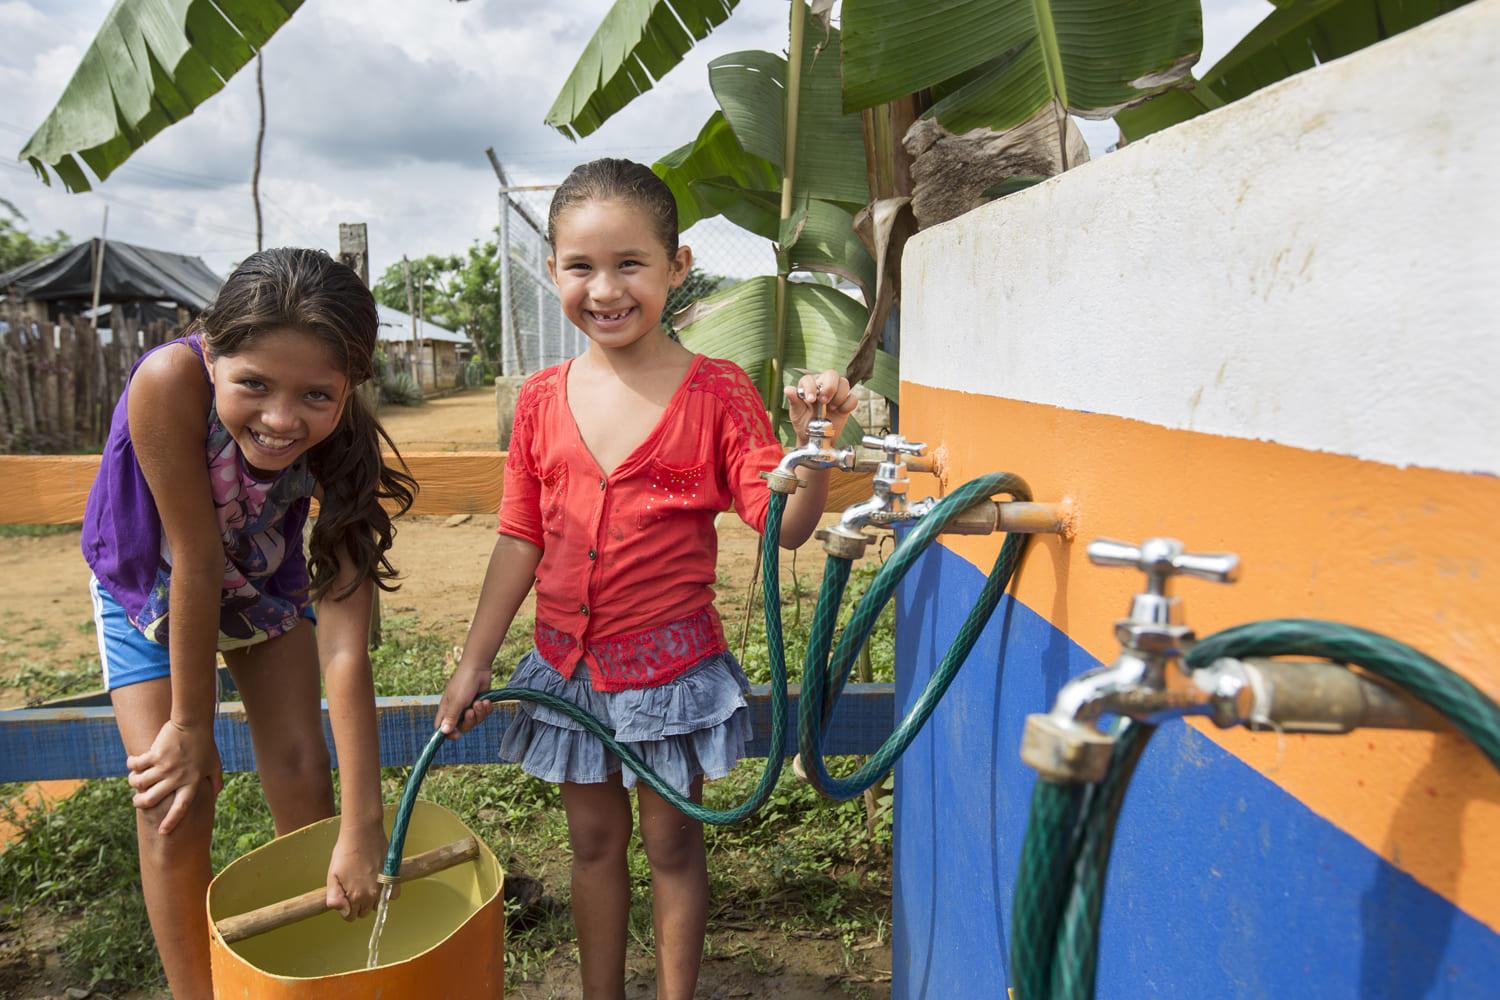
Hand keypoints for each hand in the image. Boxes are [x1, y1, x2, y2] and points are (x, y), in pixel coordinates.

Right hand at [126, 720, 222, 834]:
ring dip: (134, 782)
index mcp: (192, 783)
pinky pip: (136, 765)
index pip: (181, 808)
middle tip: (137, 801)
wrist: (194, 723)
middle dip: (140, 803)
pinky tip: (132, 763)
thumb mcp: (214, 765)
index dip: (171, 821)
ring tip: (135, 779)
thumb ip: (215, 782)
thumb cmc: (205, 745)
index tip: (162, 832)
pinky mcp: (154, 755)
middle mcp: (177, 778)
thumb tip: (215, 797)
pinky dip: (131, 765)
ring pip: (140, 783)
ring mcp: (165, 767)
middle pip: (152, 799)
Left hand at [327, 819, 388, 919]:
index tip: (345, 895)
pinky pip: (392, 895)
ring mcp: (384, 887)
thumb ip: (334, 897)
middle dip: (358, 905)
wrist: (362, 832)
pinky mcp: (394, 877)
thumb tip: (344, 912)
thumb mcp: (332, 875)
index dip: (346, 908)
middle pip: (364, 912)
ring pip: (377, 905)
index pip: (350, 916)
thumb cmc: (345, 852)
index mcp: (355, 896)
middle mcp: (371, 895)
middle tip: (354, 887)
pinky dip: (387, 893)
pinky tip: (380, 882)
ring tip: (365, 883)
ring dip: (372, 899)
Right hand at [435, 662, 494, 737]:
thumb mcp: (457, 701)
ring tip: (480, 702)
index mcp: (446, 710)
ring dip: (479, 713)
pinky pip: (484, 715)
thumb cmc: (464, 683)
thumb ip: (451, 717)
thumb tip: (443, 732)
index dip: (448, 734)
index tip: (457, 734)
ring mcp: (468, 707)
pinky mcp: (479, 704)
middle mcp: (456, 710)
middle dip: (469, 721)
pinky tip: (487, 701)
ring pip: (475, 721)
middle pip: (462, 727)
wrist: (479, 668)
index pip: (442, 728)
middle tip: (471, 711)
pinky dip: (486, 709)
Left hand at [784, 370, 857, 446]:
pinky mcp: (846, 403)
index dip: (811, 387)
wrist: (815, 438)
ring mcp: (836, 393)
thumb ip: (794, 401)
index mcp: (809, 386)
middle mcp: (823, 386)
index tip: (810, 400)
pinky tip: (840, 412)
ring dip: (840, 395)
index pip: (810, 378)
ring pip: (844, 383)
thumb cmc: (804, 423)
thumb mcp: (796, 414)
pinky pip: (853, 398)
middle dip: (830, 387)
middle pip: (832, 374)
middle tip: (824, 402)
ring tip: (832, 408)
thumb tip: (788, 389)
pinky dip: (847, 405)